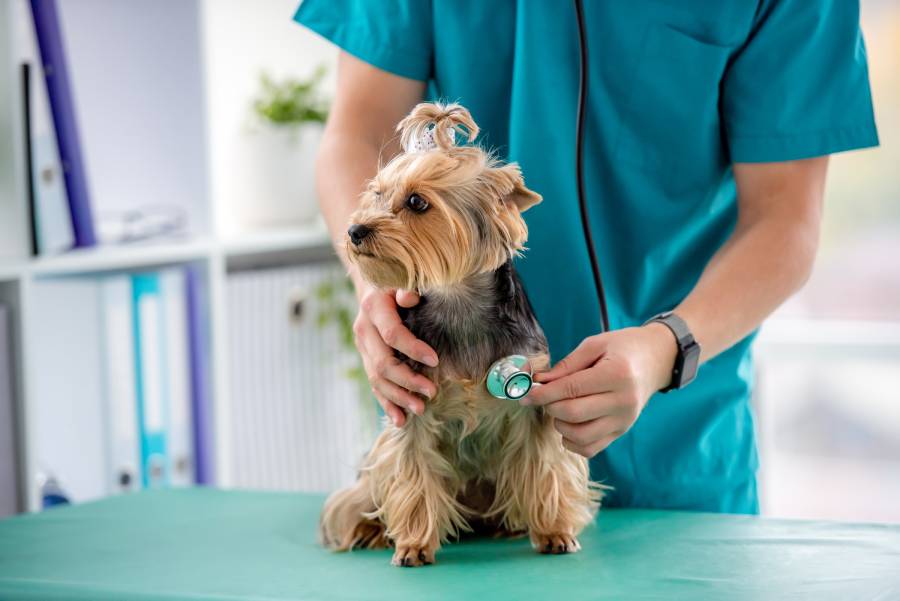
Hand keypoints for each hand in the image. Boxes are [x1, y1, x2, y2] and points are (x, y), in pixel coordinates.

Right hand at [353, 284, 438, 426]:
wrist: (374, 284)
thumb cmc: (397, 280)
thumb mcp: (402, 277)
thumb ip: (408, 287)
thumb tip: (410, 297)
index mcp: (373, 308)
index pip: (392, 335)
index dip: (413, 349)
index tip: (435, 360)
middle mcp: (364, 329)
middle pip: (383, 363)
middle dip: (408, 381)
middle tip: (432, 392)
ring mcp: (362, 346)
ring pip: (377, 379)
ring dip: (398, 397)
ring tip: (420, 409)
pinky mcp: (365, 358)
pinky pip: (374, 385)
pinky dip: (386, 403)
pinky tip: (399, 419)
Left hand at [523, 324, 677, 457]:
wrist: (657, 359)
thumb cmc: (623, 347)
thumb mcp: (595, 345)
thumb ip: (565, 365)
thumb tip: (538, 382)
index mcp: (616, 374)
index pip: (571, 390)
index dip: (543, 394)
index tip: (526, 394)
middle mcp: (623, 401)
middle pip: (573, 414)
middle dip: (549, 407)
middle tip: (542, 397)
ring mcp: (624, 420)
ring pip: (580, 437)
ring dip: (560, 425)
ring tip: (559, 409)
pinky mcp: (622, 431)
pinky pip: (591, 448)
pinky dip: (572, 441)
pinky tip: (569, 424)